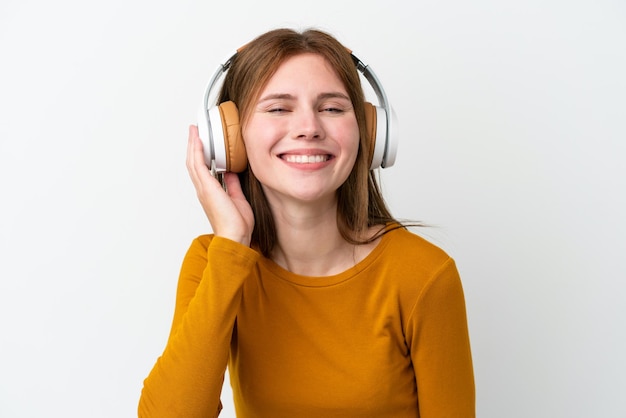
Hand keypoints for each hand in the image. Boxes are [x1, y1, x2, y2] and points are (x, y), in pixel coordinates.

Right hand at [186, 125, 253, 245]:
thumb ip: (232, 184)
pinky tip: (199, 141)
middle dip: (193, 145)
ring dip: (193, 144)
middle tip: (194, 130)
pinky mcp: (207, 188)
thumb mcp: (237, 197)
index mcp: (209, 191)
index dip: (199, 154)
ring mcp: (203, 188)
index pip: (201, 168)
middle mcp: (203, 189)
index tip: (201, 141)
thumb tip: (231, 173)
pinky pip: (198, 165)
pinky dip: (197, 152)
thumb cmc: (237, 224)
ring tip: (194, 130)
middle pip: (193, 162)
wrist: (235, 235)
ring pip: (193, 161)